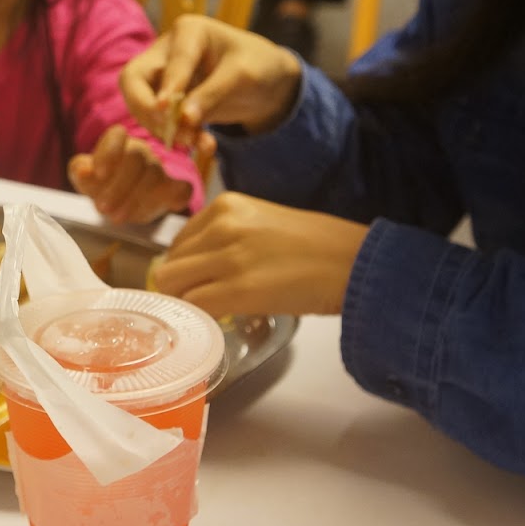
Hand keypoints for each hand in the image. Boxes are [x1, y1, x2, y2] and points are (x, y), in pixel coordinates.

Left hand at [68, 124, 191, 223]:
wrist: (123, 201)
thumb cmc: (102, 185)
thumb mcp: (86, 179)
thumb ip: (80, 172)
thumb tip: (82, 170)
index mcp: (118, 143)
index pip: (117, 134)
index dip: (110, 151)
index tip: (99, 173)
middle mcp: (141, 153)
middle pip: (137, 157)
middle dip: (119, 184)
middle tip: (102, 208)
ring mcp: (159, 171)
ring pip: (154, 177)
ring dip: (134, 200)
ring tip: (116, 218)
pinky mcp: (174, 189)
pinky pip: (181, 189)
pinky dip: (174, 198)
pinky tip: (165, 208)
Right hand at [119, 14, 303, 143]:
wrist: (268, 81)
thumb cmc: (258, 65)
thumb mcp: (243, 76)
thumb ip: (212, 94)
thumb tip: (183, 119)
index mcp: (188, 32)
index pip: (170, 62)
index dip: (167, 87)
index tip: (165, 110)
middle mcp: (167, 51)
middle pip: (133, 79)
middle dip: (145, 108)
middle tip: (165, 130)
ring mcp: (163, 77)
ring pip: (142, 104)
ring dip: (164, 128)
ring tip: (195, 144)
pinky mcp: (168, 101)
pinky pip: (159, 120)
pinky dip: (177, 136)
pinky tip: (202, 145)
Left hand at [149, 192, 369, 317]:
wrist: (354, 262)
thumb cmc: (318, 247)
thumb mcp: (263, 223)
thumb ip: (228, 236)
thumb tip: (200, 265)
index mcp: (226, 205)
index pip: (180, 239)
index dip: (185, 266)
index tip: (198, 281)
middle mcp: (221, 226)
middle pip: (170, 263)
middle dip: (181, 287)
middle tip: (204, 302)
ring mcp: (229, 257)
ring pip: (173, 285)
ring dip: (187, 303)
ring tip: (213, 311)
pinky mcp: (239, 289)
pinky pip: (195, 306)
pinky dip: (200, 317)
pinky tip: (220, 320)